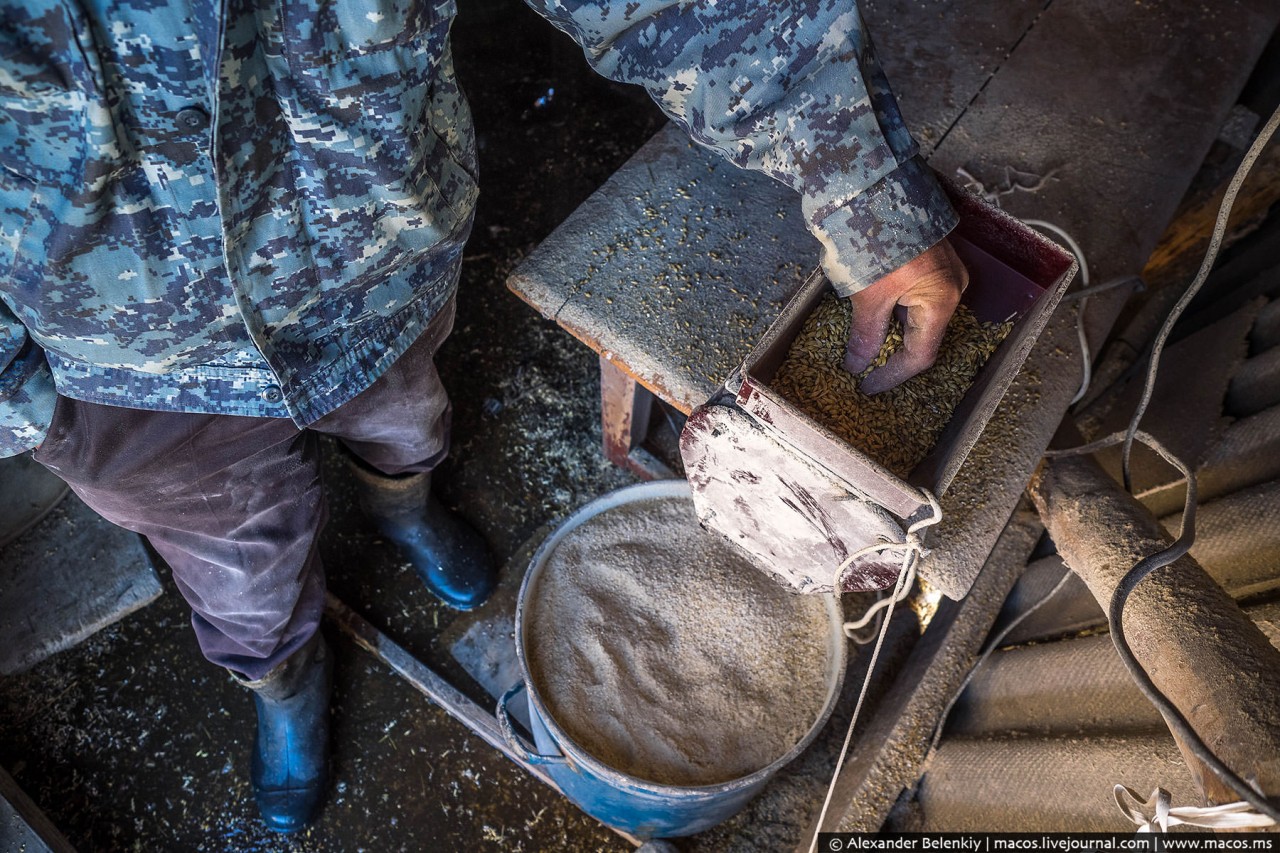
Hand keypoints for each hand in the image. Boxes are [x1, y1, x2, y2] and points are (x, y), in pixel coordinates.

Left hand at [843, 238, 968, 393]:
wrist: (876, 187)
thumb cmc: (877, 237)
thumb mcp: (869, 293)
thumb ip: (866, 333)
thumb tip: (857, 365)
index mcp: (942, 298)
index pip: (921, 354)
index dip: (892, 375)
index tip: (866, 386)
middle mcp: (952, 287)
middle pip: (923, 335)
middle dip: (893, 355)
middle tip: (865, 370)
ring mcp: (944, 272)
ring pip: (918, 317)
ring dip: (892, 333)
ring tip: (864, 346)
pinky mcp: (930, 260)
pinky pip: (916, 298)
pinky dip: (895, 313)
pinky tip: (873, 317)